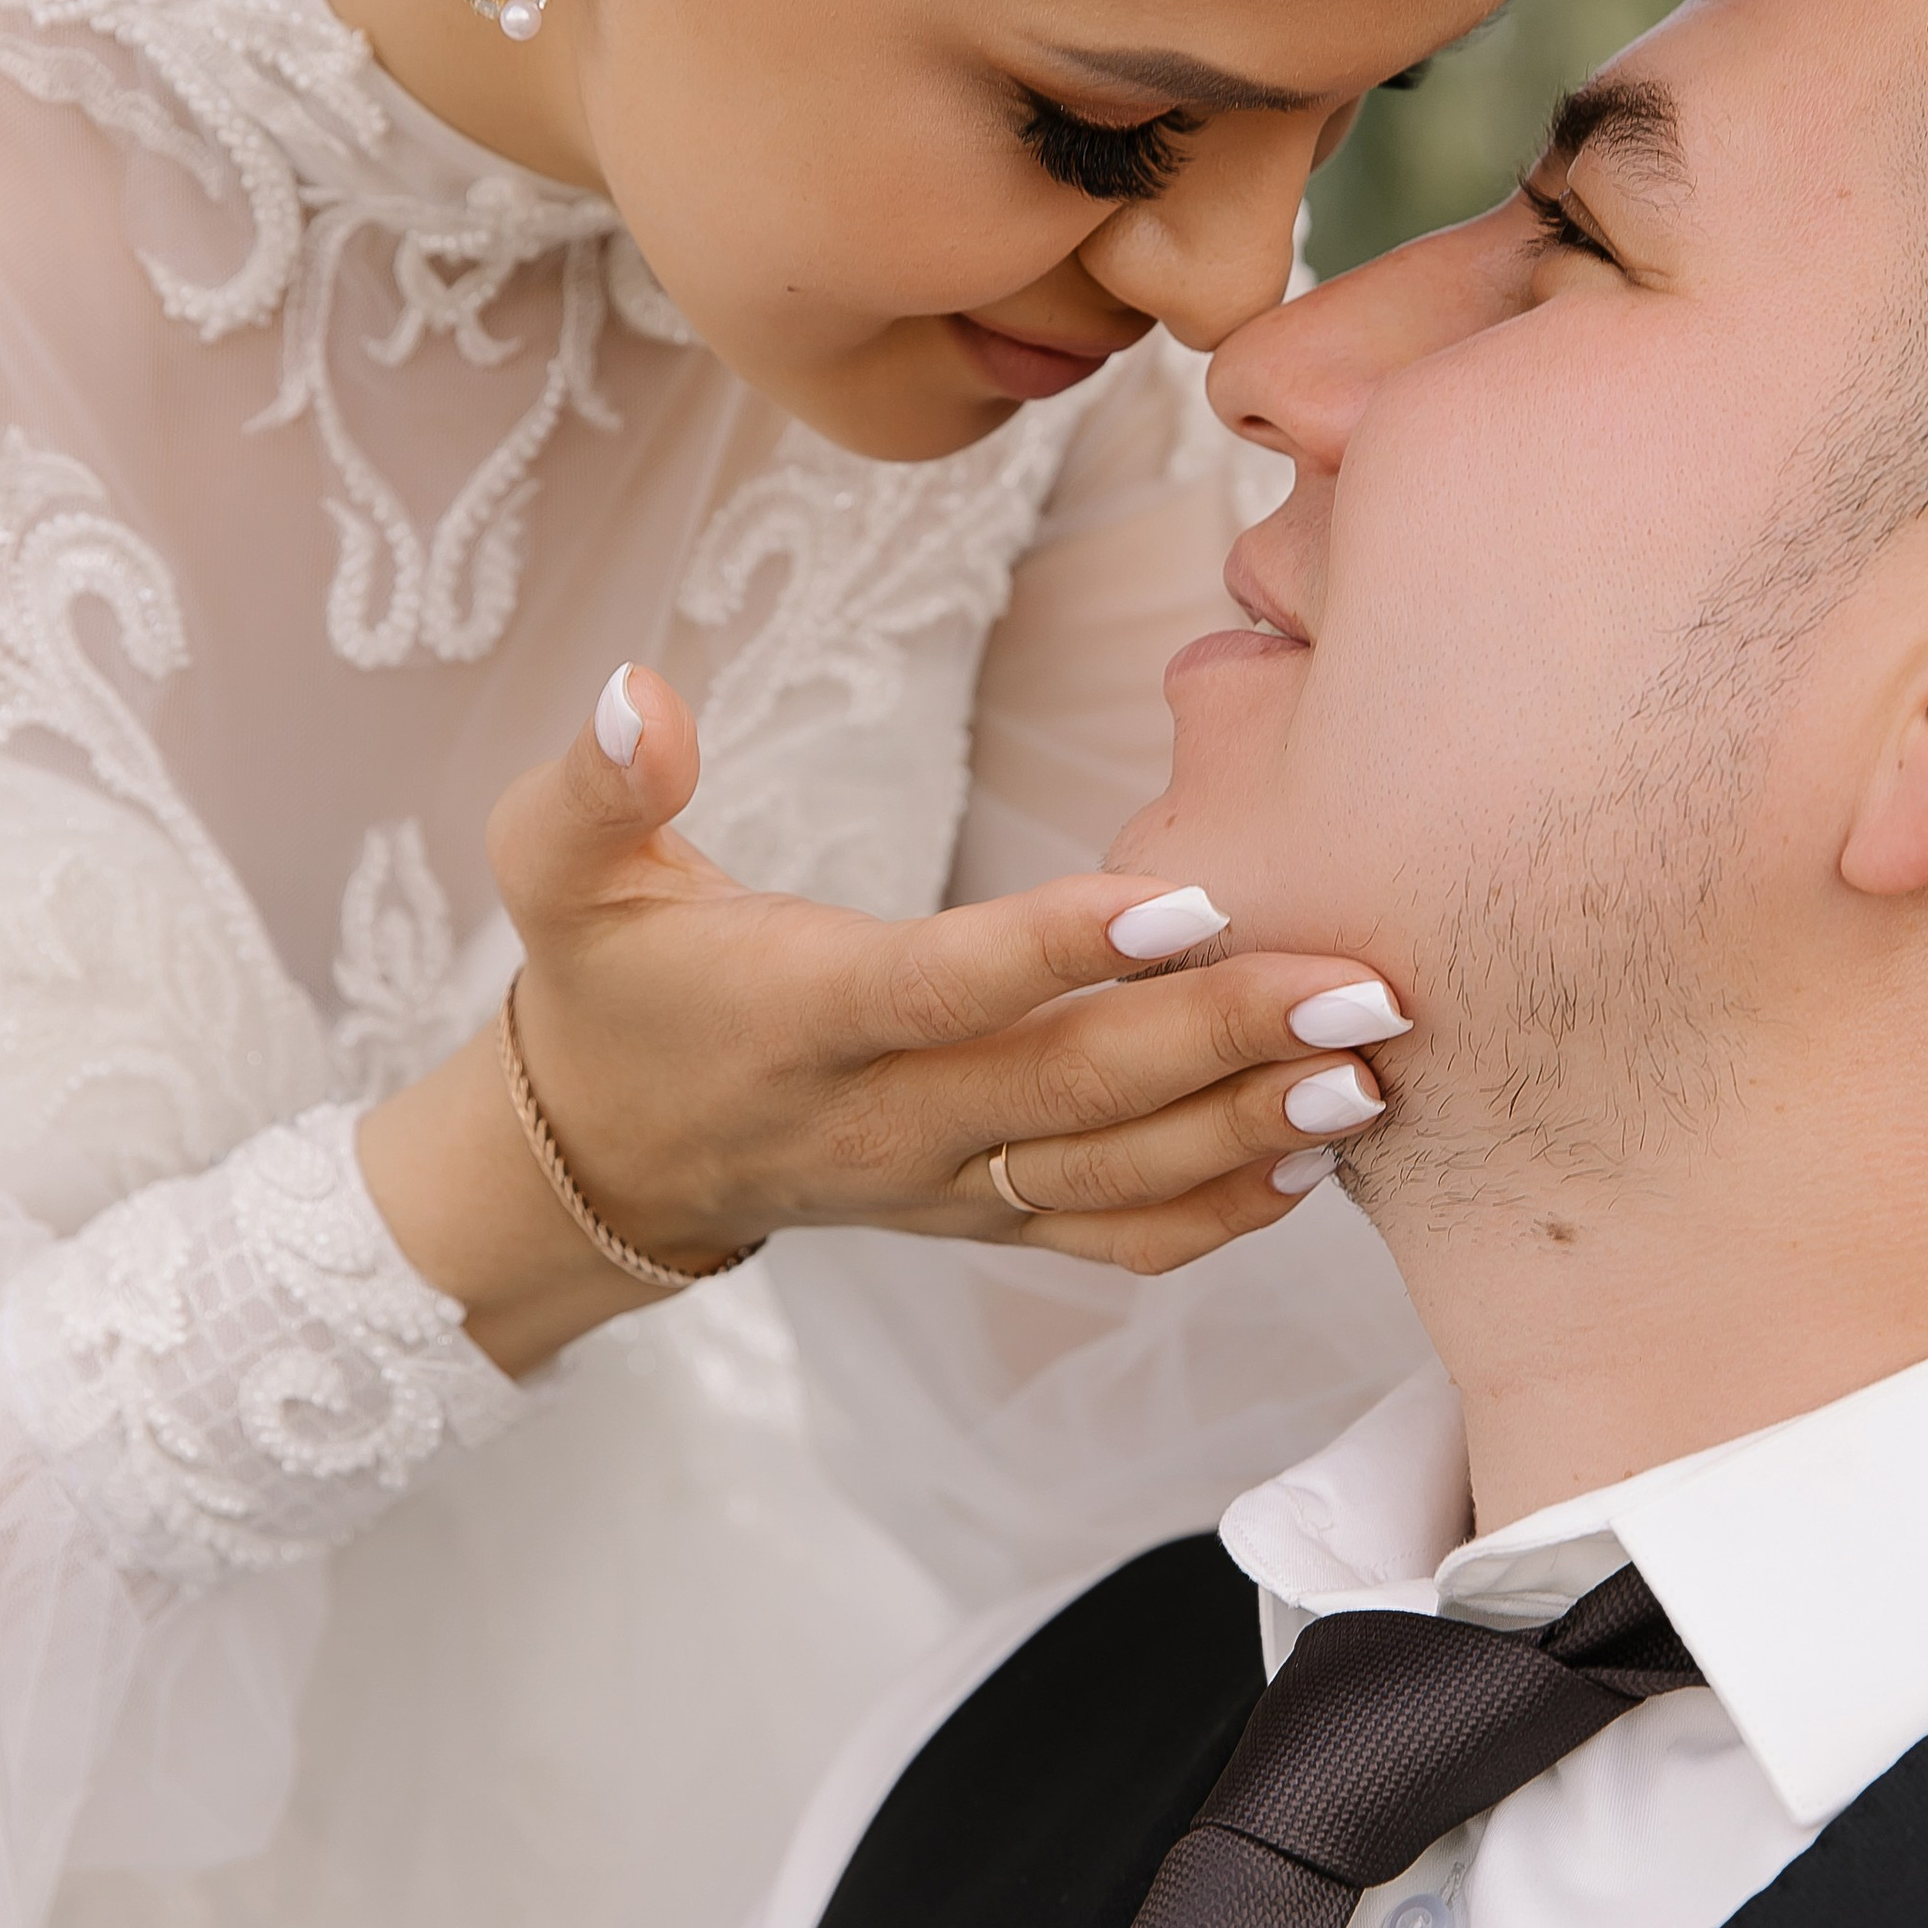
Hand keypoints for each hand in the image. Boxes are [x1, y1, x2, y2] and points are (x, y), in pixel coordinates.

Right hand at [360, 663, 1408, 1374]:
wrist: (605, 1154)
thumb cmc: (608, 981)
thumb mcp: (557, 872)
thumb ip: (595, 786)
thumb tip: (634, 690)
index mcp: (802, 1019)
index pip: (946, 987)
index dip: (1061, 950)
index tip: (1188, 902)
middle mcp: (884, 1119)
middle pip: (1070, 1089)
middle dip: (1225, 1042)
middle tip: (1361, 990)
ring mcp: (941, 1184)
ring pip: (1111, 1176)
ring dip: (1250, 1131)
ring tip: (1371, 1076)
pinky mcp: (980, 1216)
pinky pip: (1108, 1238)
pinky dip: (1215, 1216)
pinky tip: (1313, 1165)